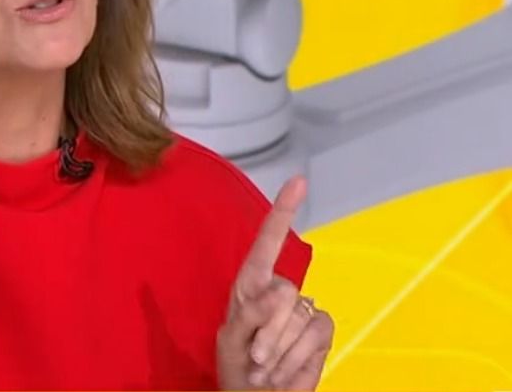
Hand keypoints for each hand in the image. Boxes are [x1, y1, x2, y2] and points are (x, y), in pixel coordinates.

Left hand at [216, 176, 333, 389]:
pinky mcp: (321, 329)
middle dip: (268, 331)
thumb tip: (282, 294)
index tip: (300, 181)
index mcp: (250, 284)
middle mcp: (278, 292)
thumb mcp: (232, 340)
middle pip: (282, 293)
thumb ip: (252, 314)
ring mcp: (303, 310)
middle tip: (255, 359)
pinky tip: (284, 371)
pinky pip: (316, 335)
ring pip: (299, 318)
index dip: (285, 210)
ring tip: (266, 368)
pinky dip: (297, 358)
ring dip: (280, 351)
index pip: (268, 240)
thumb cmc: (237, 367)